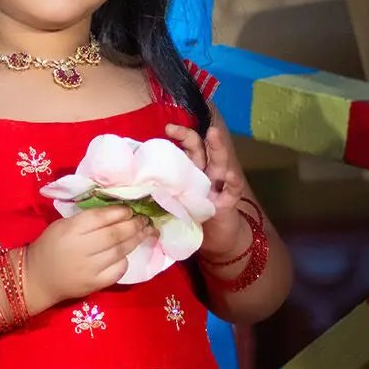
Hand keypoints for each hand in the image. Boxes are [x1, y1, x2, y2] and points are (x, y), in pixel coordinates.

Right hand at [27, 206, 155, 308]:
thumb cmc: (50, 247)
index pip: (101, 217)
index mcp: (71, 229)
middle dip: (134, 225)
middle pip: (115, 234)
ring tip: (146, 232)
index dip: (120, 212)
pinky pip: (118, 270)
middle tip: (145, 220)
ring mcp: (89, 268)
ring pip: (120, 251)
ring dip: (136, 240)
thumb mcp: (62, 225)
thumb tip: (117, 212)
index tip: (130, 210)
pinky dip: (125, 261)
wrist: (38, 279)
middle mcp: (82, 248)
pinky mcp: (95, 284)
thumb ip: (86, 219)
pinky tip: (127, 254)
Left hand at [165, 122, 250, 258]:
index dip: (182, 136)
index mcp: (195, 172)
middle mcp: (207, 174)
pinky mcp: (228, 202)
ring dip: (217, 148)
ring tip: (213, 134)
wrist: (218, 239)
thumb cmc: (195, 218)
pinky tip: (230, 176)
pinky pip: (233, 190)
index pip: (190, 148)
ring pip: (220, 163)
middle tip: (178, 129)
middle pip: (202, 151)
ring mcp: (219, 186)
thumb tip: (135, 183)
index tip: (168, 129)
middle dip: (191, 137)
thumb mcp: (177, 202)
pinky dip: (232, 183)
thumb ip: (164, 191)